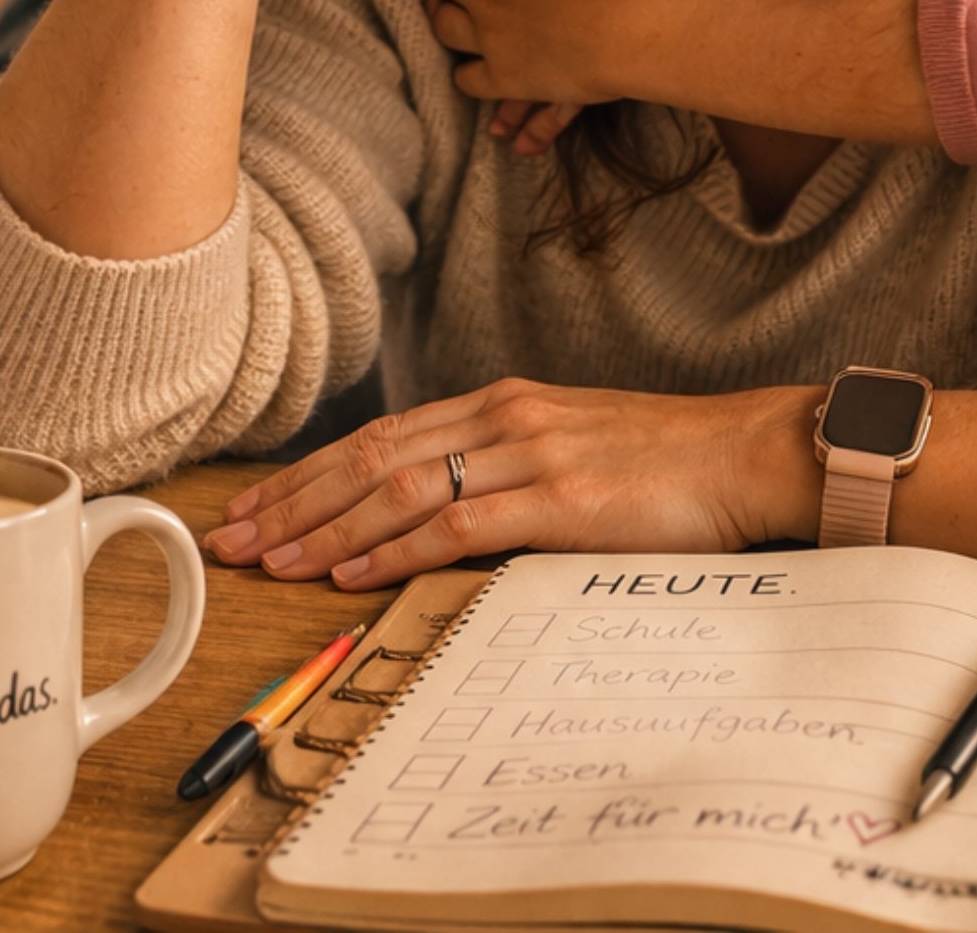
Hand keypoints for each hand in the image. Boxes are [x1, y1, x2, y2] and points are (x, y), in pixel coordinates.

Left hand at [201, 378, 820, 588]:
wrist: (747, 453)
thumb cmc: (667, 462)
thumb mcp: (572, 448)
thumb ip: (507, 467)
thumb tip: (441, 510)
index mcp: (501, 404)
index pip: (382, 436)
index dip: (311, 472)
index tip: (256, 505)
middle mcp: (502, 417)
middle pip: (371, 456)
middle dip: (293, 498)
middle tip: (229, 536)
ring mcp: (528, 453)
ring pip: (398, 487)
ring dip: (324, 526)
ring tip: (267, 558)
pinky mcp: (558, 498)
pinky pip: (456, 524)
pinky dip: (392, 549)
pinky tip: (348, 572)